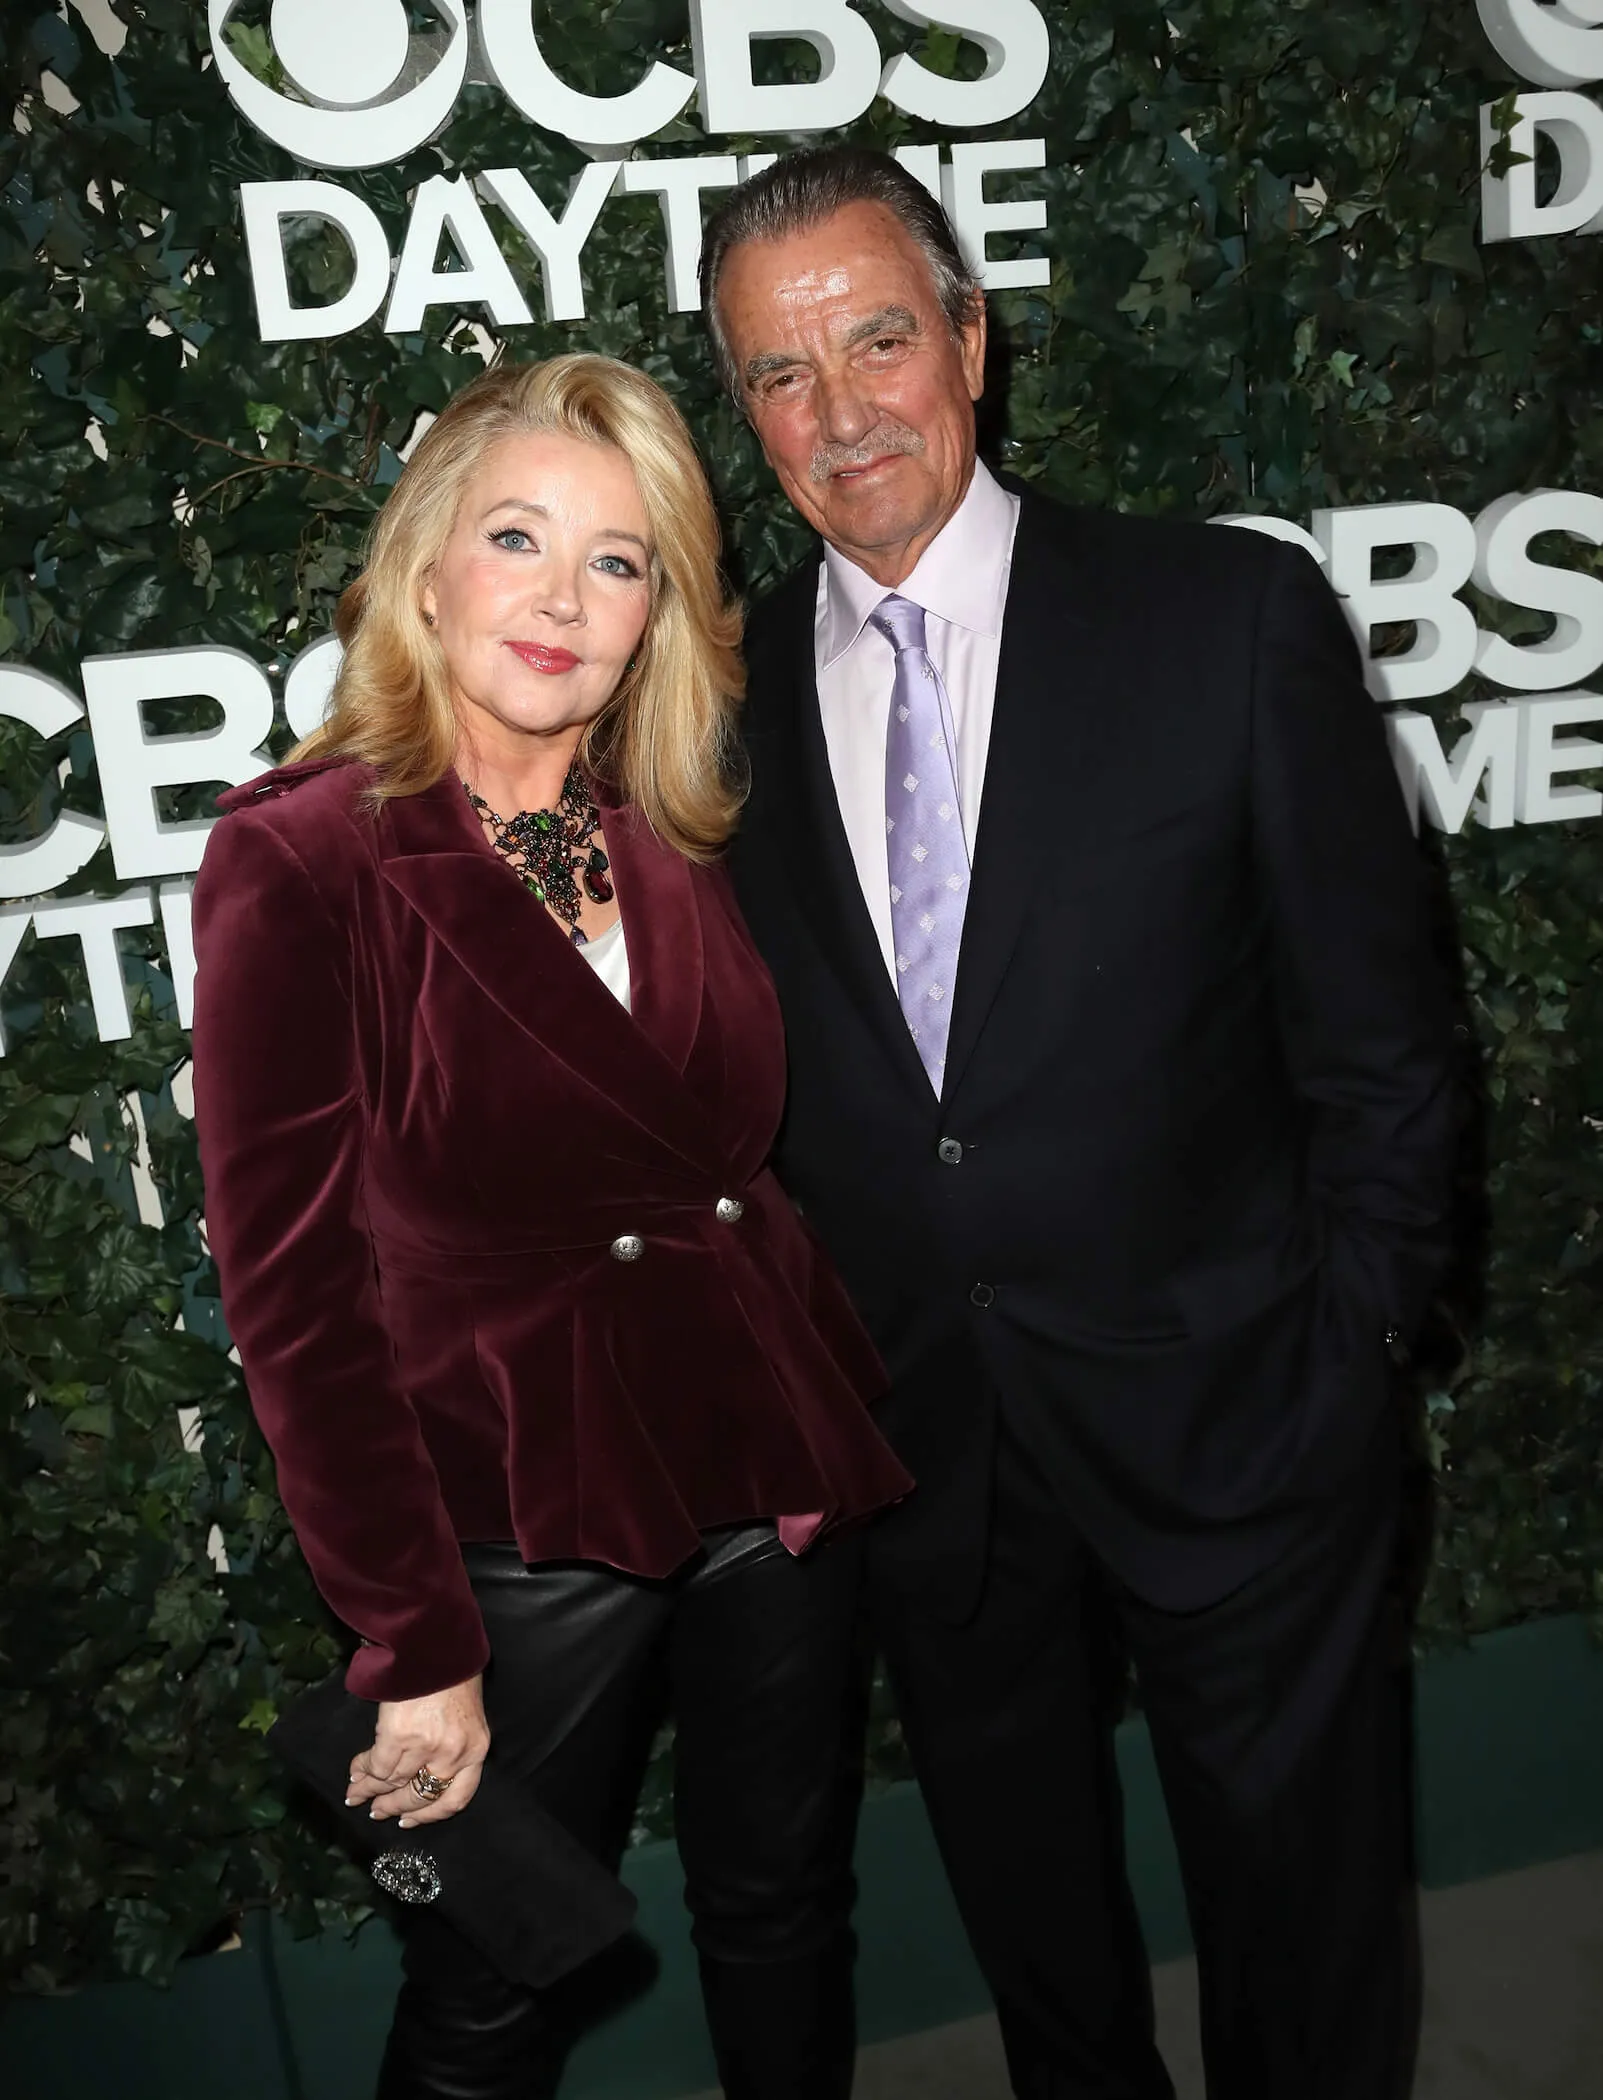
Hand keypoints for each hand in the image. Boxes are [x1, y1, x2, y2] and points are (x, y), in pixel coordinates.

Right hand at [345, 1673, 488, 1827]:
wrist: (438, 1642)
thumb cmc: (454, 1672)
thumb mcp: (467, 1713)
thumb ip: (454, 1743)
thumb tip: (424, 1768)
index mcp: (476, 1750)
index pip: (456, 1799)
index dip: (430, 1815)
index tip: (410, 1821)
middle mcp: (452, 1755)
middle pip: (420, 1796)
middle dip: (394, 1807)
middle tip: (378, 1812)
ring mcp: (425, 1748)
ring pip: (393, 1782)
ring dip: (370, 1790)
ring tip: (357, 1794)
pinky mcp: (398, 1737)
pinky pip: (376, 1766)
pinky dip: (362, 1772)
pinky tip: (354, 1775)